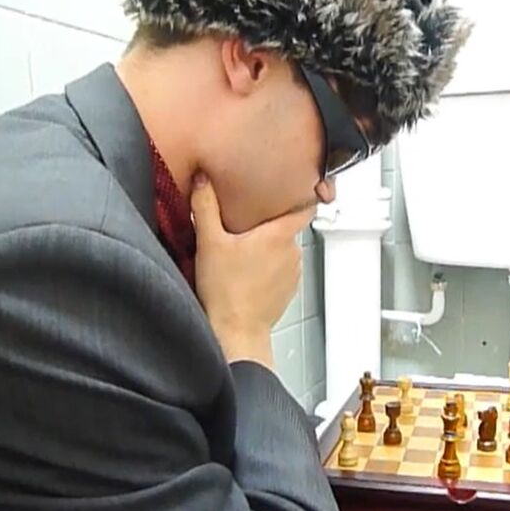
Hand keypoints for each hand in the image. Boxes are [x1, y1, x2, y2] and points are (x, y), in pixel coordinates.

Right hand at [190, 172, 315, 367]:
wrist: (236, 331)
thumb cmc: (225, 291)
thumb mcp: (209, 243)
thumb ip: (206, 206)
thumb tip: (204, 179)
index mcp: (279, 235)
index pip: (306, 206)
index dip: (304, 194)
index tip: (297, 188)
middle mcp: (293, 252)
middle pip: (287, 227)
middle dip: (269, 225)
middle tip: (245, 226)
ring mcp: (294, 272)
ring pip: (284, 249)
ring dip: (269, 248)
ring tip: (243, 252)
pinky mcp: (289, 289)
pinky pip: (282, 269)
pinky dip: (269, 268)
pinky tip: (248, 272)